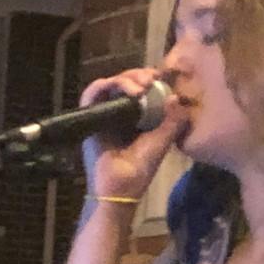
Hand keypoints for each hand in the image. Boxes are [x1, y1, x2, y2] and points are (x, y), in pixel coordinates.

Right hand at [78, 67, 186, 200]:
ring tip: (139, 86)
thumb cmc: (139, 171)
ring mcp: (101, 116)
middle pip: (123, 83)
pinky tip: (121, 88)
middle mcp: (116, 114)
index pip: (138, 89)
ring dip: (123, 79)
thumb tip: (175, 97)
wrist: (119, 189)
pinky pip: (90, 95)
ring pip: (108, 85)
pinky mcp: (88, 120)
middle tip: (150, 79)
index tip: (161, 76)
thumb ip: (172, 121)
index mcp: (134, 118)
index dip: (148, 79)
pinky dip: (103, 85)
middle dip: (137, 75)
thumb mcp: (161, 142)